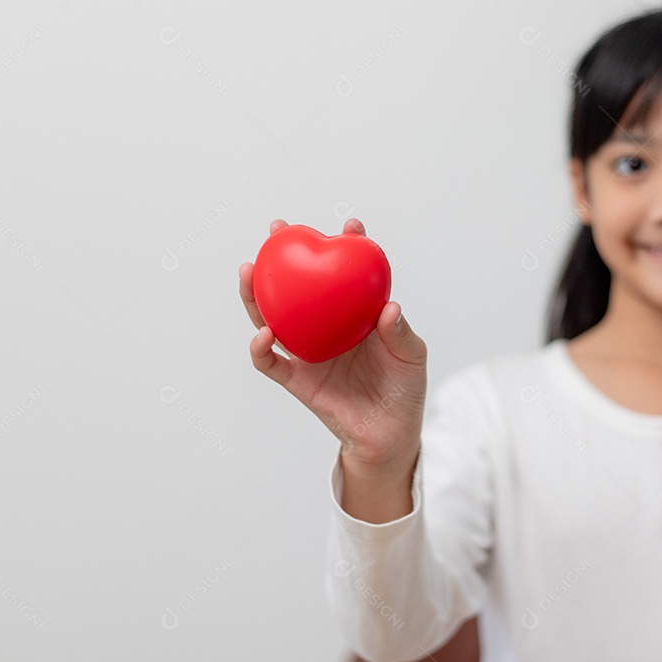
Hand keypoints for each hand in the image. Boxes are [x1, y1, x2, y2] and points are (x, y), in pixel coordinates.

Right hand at [240, 218, 427, 472]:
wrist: (391, 434)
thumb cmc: (404, 390)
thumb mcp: (411, 357)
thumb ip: (400, 332)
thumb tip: (388, 307)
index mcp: (353, 315)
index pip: (346, 275)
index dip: (347, 247)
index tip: (351, 226)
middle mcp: (325, 327)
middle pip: (297, 287)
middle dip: (282, 257)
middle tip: (277, 230)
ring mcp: (308, 352)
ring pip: (272, 317)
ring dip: (255, 294)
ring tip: (250, 270)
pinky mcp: (297, 380)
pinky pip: (271, 362)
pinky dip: (261, 348)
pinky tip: (263, 332)